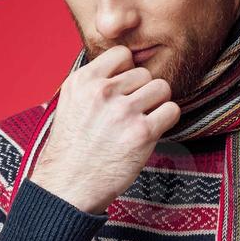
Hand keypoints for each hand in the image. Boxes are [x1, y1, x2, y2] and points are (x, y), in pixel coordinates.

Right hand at [30, 45, 180, 213]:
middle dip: (143, 91)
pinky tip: (152, 131)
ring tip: (142, 121)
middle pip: (145, 73)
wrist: (68, 186)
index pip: (122, 54)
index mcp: (82, 81)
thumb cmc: (73, 148)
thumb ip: (95, 83)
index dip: (128, 71)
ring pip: (162, 88)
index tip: (124, 89)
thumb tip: (125, 67)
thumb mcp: (71, 104)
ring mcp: (123, 111)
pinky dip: (167, 120)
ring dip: (157, 104)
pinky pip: (172, 110)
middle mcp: (103, 92)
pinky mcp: (142, 132)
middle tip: (133, 113)